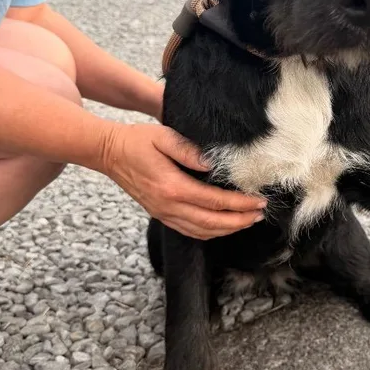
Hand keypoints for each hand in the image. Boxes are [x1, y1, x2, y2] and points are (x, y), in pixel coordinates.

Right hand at [98, 124, 265, 239]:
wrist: (109, 152)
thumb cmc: (137, 140)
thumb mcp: (163, 136)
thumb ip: (188, 150)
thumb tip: (212, 164)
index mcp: (173, 187)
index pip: (215, 201)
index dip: (240, 203)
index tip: (259, 200)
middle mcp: (169, 205)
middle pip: (212, 222)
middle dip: (240, 220)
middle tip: (260, 214)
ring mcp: (164, 213)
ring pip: (202, 231)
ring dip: (228, 229)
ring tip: (248, 221)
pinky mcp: (160, 214)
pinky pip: (189, 231)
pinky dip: (210, 233)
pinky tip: (223, 227)